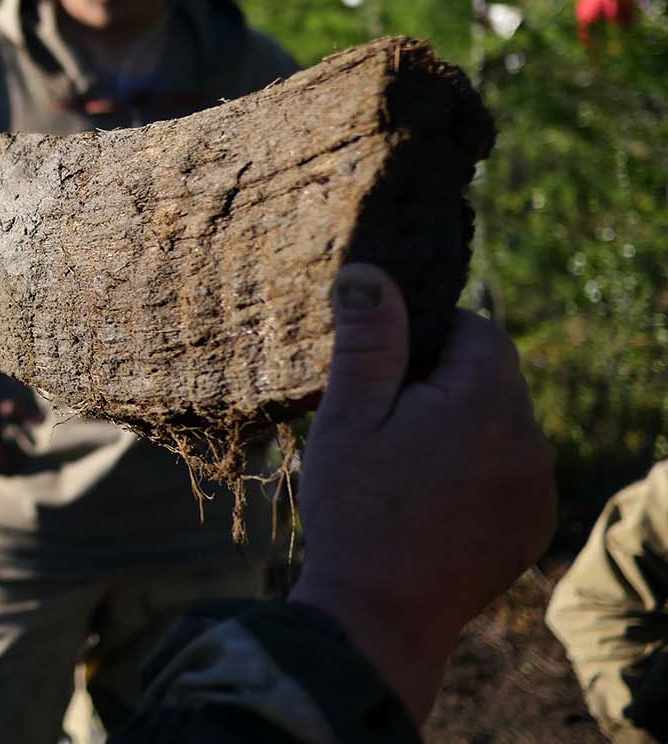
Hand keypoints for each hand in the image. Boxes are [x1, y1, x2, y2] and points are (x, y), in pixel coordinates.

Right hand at [289, 263, 555, 725]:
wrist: (379, 616)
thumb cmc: (354, 508)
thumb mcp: (347, 414)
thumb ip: (368, 339)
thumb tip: (371, 270)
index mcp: (485, 402)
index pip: (476, 329)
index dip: (425, 338)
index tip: (382, 374)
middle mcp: (530, 441)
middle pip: (491, 376)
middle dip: (440, 382)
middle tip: (382, 422)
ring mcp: (538, 487)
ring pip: (501, 423)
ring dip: (458, 425)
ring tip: (400, 465)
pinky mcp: (532, 524)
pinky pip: (509, 469)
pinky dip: (474, 469)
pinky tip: (426, 498)